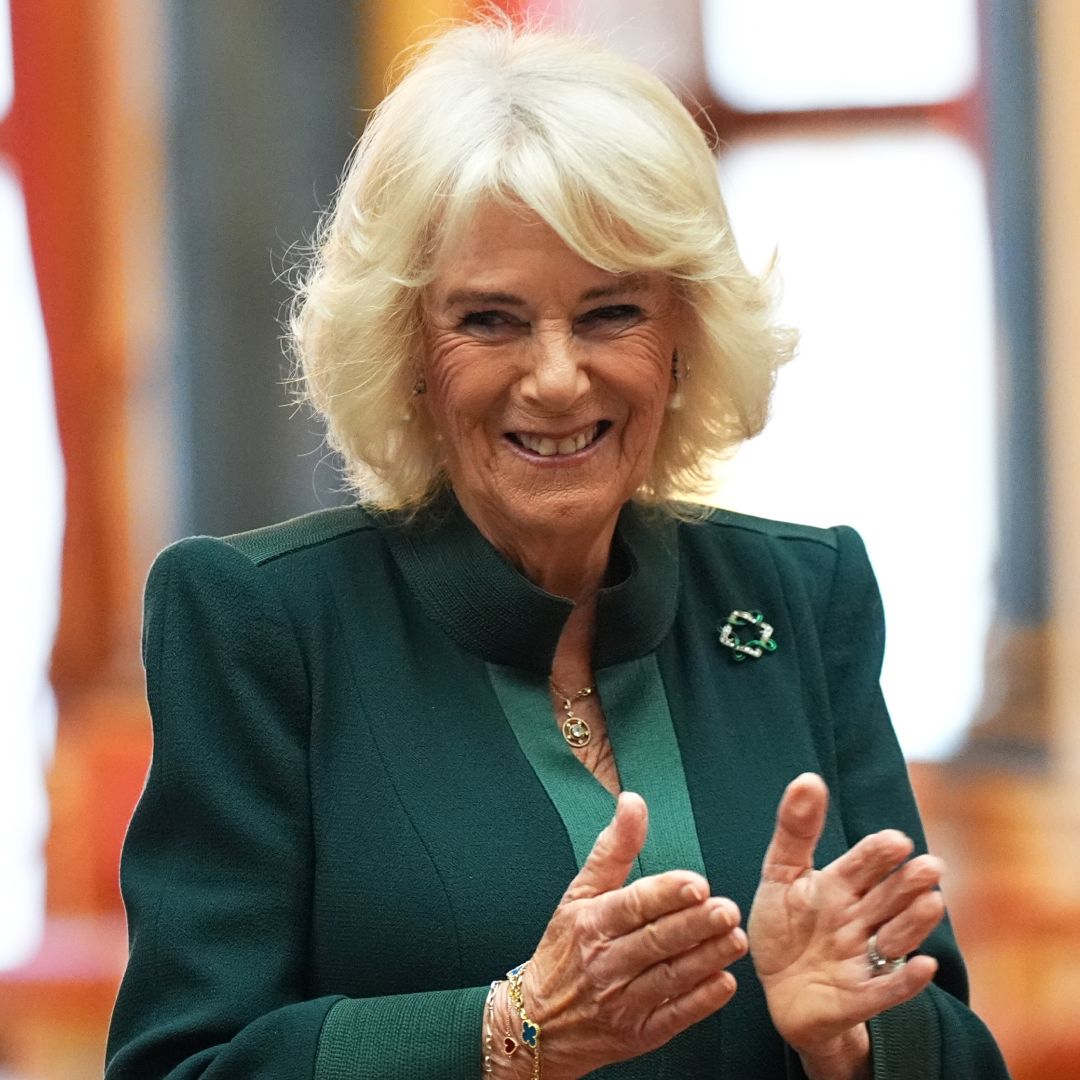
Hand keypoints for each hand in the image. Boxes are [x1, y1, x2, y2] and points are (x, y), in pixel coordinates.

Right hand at [520, 793, 746, 1079]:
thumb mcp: (580, 893)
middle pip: (656, 941)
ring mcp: (623, 1001)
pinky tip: (723, 983)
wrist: (539, 1022)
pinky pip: (674, 1016)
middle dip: (694, 926)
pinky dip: (700, 1002)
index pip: (633, 905)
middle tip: (727, 910)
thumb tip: (633, 802)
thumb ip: (614, 848)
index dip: (666, 894)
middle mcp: (606, 962)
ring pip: (670, 977)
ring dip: (706, 959)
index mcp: (592, 923)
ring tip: (735, 940)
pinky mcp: (639, 1033)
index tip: (696, 883)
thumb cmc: (566, 947)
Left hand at [748, 774, 944, 1076]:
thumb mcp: (781, 875)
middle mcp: (859, 920)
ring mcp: (863, 959)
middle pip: (888, 899)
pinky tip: (923, 966)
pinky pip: (885, 990)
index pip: (862, 865)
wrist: (780, 991)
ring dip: (914, 923)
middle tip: (929, 866)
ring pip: (895, 938)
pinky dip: (904, 981)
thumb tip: (808, 778)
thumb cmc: (785, 927)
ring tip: (932, 902)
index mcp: (840, 887)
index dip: (878, 854)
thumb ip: (795, 830)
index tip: (896, 840)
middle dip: (908, 883)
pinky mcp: (859, 998)